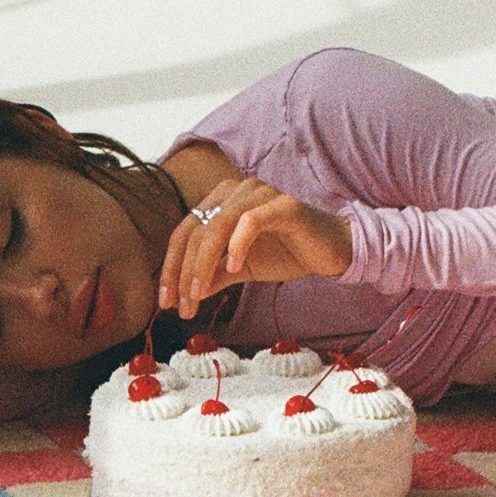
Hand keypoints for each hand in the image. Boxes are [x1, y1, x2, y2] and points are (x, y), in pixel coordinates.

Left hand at [158, 176, 351, 317]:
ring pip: (217, 225)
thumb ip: (211, 276)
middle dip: (184, 272)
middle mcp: (235, 191)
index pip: (184, 232)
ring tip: (199, 294)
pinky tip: (233, 269)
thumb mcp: (239, 269)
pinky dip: (237, 245)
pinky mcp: (283, 205)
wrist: (330, 251)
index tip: (165, 301)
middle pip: (195, 230)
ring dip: (203, 263)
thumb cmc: (285, 253)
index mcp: (220, 201)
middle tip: (182, 306)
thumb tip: (182, 295)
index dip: (171, 267)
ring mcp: (259, 194)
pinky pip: (251, 221)